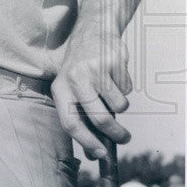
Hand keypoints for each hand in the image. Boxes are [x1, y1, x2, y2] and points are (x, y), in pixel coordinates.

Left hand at [52, 20, 131, 159]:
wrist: (93, 32)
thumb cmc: (81, 70)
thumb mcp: (72, 89)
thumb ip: (81, 118)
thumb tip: (94, 155)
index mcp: (59, 89)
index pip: (70, 123)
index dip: (86, 142)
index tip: (100, 155)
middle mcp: (74, 79)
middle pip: (99, 118)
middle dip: (115, 134)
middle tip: (124, 138)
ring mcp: (95, 70)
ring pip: (119, 105)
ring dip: (120, 106)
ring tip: (112, 93)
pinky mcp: (114, 62)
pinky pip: (127, 89)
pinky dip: (125, 88)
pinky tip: (115, 75)